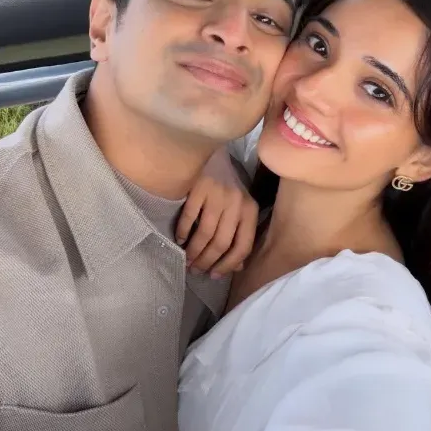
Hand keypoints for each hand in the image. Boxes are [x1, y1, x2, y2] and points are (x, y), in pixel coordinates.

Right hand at [175, 154, 257, 280]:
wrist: (210, 154)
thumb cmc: (224, 186)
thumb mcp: (238, 209)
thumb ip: (240, 234)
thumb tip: (238, 266)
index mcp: (250, 210)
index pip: (244, 246)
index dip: (228, 265)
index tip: (215, 276)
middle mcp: (237, 203)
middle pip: (222, 243)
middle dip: (208, 261)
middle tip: (196, 270)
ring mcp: (218, 195)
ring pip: (206, 234)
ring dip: (194, 252)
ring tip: (187, 260)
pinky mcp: (199, 187)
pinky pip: (189, 217)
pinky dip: (184, 232)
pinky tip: (180, 239)